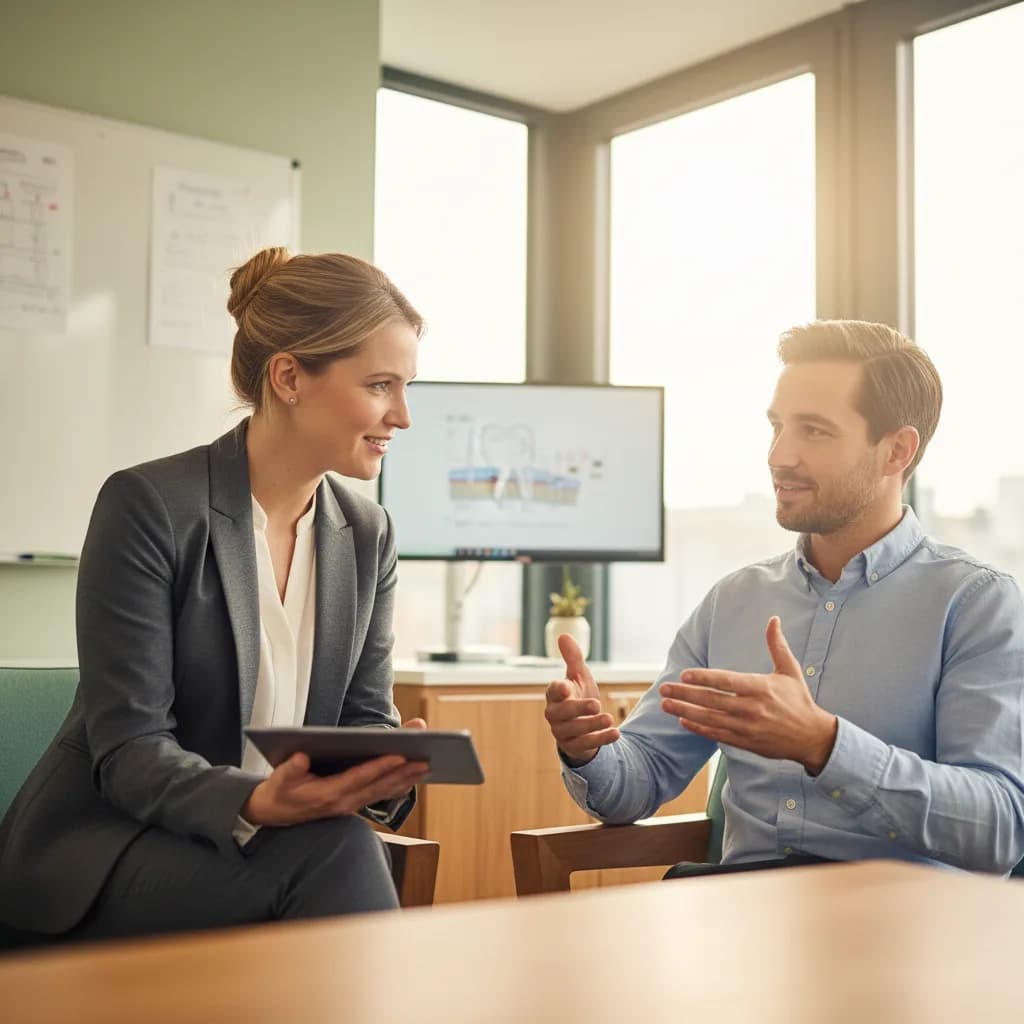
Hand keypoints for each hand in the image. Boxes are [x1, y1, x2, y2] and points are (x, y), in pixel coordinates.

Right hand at [243, 719, 429, 826]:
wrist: (275, 815)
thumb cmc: (279, 793)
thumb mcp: (278, 781)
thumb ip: (289, 771)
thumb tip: (301, 757)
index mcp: (328, 795)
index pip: (360, 778)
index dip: (380, 767)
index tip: (400, 754)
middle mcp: (345, 802)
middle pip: (380, 784)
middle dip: (404, 768)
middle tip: (427, 753)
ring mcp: (352, 805)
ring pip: (385, 791)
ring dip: (407, 777)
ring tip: (429, 762)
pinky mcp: (354, 803)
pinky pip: (381, 794)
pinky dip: (399, 785)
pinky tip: (414, 775)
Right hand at [544, 633, 619, 766]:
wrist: (585, 725)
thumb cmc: (579, 696)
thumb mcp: (579, 676)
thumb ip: (573, 657)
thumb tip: (563, 635)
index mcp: (555, 695)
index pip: (553, 691)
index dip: (558, 689)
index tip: (566, 686)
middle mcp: (554, 714)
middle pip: (560, 713)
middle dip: (578, 709)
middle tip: (596, 704)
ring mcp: (562, 732)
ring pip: (573, 731)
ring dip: (592, 725)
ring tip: (609, 718)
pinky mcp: (574, 746)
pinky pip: (585, 745)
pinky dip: (601, 739)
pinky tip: (616, 733)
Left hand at [658, 617, 837, 774]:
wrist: (812, 737)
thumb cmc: (799, 700)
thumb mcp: (790, 670)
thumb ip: (777, 645)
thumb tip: (773, 619)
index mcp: (760, 688)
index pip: (726, 681)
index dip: (704, 678)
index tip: (684, 674)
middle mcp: (751, 708)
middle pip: (711, 700)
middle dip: (684, 695)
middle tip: (663, 689)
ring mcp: (747, 727)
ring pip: (710, 719)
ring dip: (685, 711)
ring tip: (665, 705)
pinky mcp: (745, 742)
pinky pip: (717, 735)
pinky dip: (699, 728)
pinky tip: (683, 721)